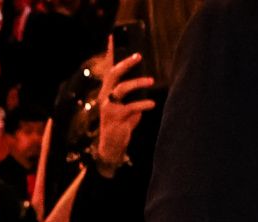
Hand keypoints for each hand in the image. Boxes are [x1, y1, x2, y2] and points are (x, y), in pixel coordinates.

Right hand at [94, 46, 156, 175]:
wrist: (112, 148)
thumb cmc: (122, 125)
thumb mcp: (127, 107)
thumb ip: (133, 96)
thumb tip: (146, 82)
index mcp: (107, 92)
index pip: (109, 69)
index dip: (112, 54)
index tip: (114, 37)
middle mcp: (105, 97)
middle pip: (113, 75)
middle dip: (125, 64)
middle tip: (139, 56)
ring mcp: (109, 108)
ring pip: (121, 89)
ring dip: (137, 83)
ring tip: (151, 81)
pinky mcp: (116, 118)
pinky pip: (131, 107)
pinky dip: (143, 105)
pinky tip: (152, 105)